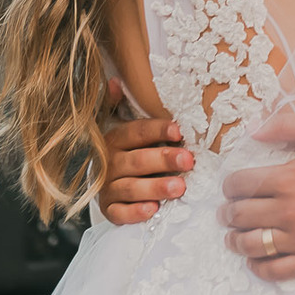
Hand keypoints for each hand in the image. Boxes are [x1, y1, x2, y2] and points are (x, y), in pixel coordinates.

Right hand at [98, 101, 194, 224]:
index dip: (157, 130)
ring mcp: (108, 187)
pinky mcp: (110, 210)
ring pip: (131, 187)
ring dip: (155, 187)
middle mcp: (109, 163)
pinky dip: (136, 212)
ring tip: (179, 187)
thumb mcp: (123, 127)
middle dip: (164, 159)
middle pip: (137, 160)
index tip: (179, 130)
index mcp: (115, 139)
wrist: (105, 182)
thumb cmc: (127, 151)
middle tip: (188, 160)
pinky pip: (121, 213)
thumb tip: (115, 81)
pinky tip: (153, 210)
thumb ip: (119, 105)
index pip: (136, 132)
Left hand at [219, 110, 294, 281]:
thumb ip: (285, 125)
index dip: (229, 185)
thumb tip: (251, 130)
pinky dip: (259, 267)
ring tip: (233, 237)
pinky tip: (254, 261)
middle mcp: (290, 211)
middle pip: (240, 216)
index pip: (239, 185)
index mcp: (288, 178)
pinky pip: (276, 271)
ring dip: (235, 241)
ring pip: (252, 245)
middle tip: (226, 212)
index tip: (231, 187)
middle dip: (227, 213)